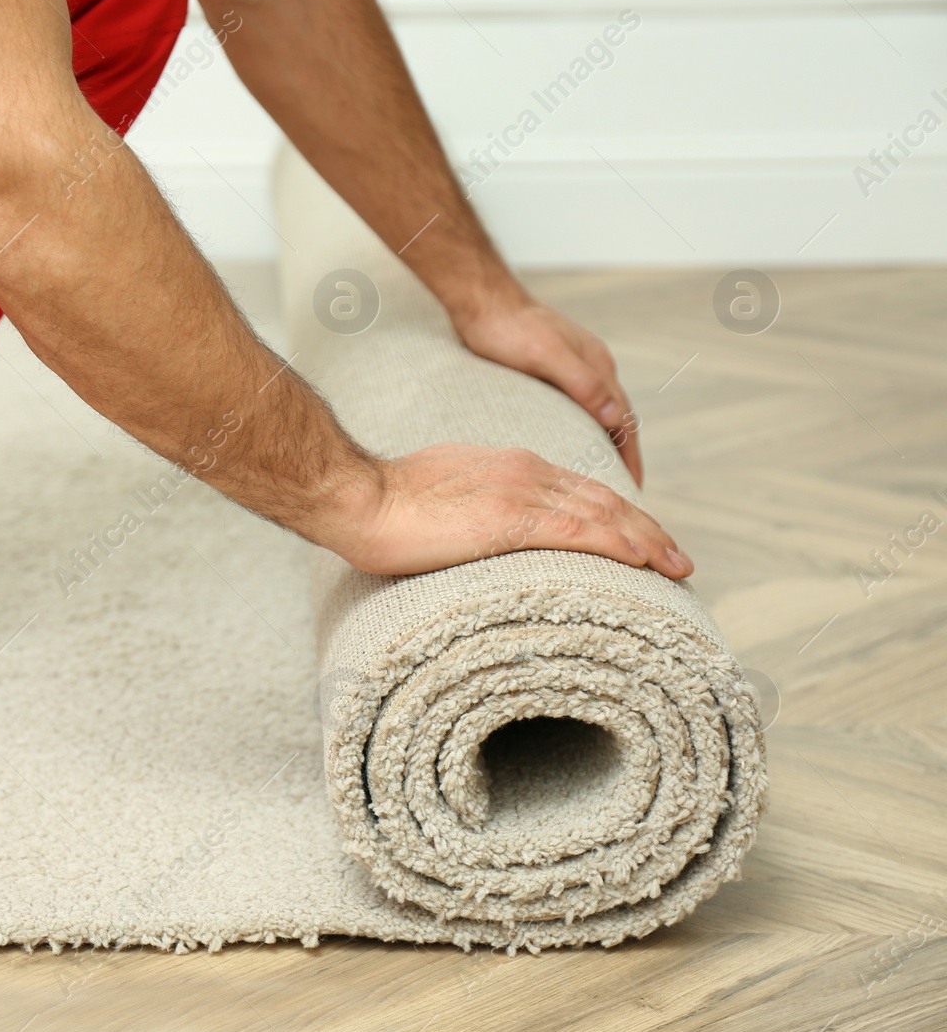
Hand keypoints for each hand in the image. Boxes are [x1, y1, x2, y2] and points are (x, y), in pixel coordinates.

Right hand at [334, 444, 691, 578]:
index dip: (614, 513)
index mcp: (506, 466)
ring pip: (604, 513)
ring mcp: (521, 491)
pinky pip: (583, 530)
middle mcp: (523, 471)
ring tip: (676, 565)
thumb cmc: (379, 506)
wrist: (356, 496)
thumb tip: (472, 531)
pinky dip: (621, 543)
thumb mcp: (438, 497)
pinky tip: (646, 560)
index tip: (639, 538)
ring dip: (647, 539)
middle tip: (676, 558)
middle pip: (602, 499)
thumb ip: (468, 507)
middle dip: (644, 528)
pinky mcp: (512, 518)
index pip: (576, 490)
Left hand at [450, 299, 642, 486]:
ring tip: (600, 481)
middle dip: (622, 459)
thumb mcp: (545, 356)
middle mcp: (592, 368)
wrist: (483, 302)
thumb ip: (581, 383)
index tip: (633, 493)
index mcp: (597, 368)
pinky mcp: (552, 372)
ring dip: (603, 447)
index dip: (629, 459)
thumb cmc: (509, 329)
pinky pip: (575, 410)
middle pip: (616, 422)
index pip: (624, 422)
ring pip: (596, 417)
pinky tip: (568, 448)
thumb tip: (615, 415)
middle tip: (622, 497)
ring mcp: (574, 369)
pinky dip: (580, 433)